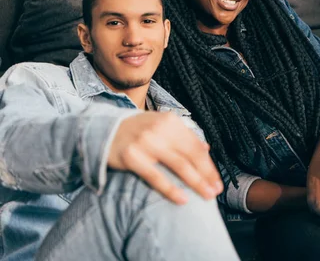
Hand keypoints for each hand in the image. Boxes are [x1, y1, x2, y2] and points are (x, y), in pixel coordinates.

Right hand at [108, 112, 222, 203]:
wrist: (100, 130)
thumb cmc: (136, 131)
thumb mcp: (160, 126)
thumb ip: (182, 136)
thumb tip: (207, 148)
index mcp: (171, 121)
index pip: (196, 146)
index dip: (209, 165)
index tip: (218, 181)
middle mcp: (160, 129)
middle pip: (191, 155)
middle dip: (206, 175)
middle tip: (215, 191)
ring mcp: (146, 141)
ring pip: (178, 165)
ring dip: (196, 182)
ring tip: (206, 196)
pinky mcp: (131, 156)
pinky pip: (155, 176)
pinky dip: (171, 189)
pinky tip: (183, 199)